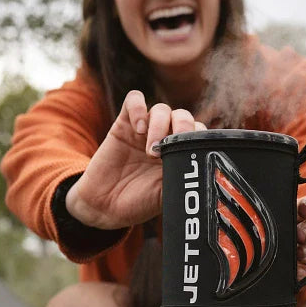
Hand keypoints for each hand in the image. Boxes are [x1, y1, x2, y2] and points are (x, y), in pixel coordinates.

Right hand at [66, 90, 205, 229]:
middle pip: (183, 116)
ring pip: (161, 109)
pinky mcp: (123, 124)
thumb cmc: (138, 202)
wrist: (105, 207)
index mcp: (180, 153)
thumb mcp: (165, 195)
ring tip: (150, 151)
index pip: (198, 132)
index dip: (198, 137)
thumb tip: (200, 170)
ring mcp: (144, 130)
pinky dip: (139, 108)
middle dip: (182, 128)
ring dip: (160, 126)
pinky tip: (137, 129)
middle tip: (170, 147)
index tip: (191, 153)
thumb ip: (182, 177)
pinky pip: (134, 99)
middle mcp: (165, 138)